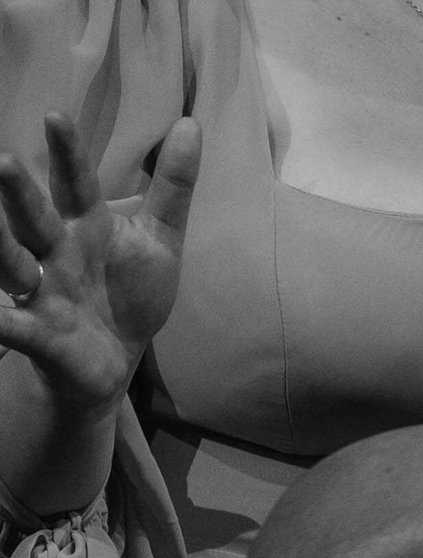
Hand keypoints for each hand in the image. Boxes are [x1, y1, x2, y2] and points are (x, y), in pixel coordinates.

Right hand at [0, 111, 199, 421]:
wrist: (112, 363)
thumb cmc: (129, 295)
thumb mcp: (159, 243)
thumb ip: (172, 189)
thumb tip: (192, 125)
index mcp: (85, 226)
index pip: (75, 185)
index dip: (67, 155)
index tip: (56, 117)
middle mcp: (55, 252)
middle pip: (33, 218)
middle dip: (19, 194)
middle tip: (5, 164)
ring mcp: (42, 293)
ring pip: (11, 264)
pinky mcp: (39, 336)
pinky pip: (14, 328)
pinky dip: (1, 323)